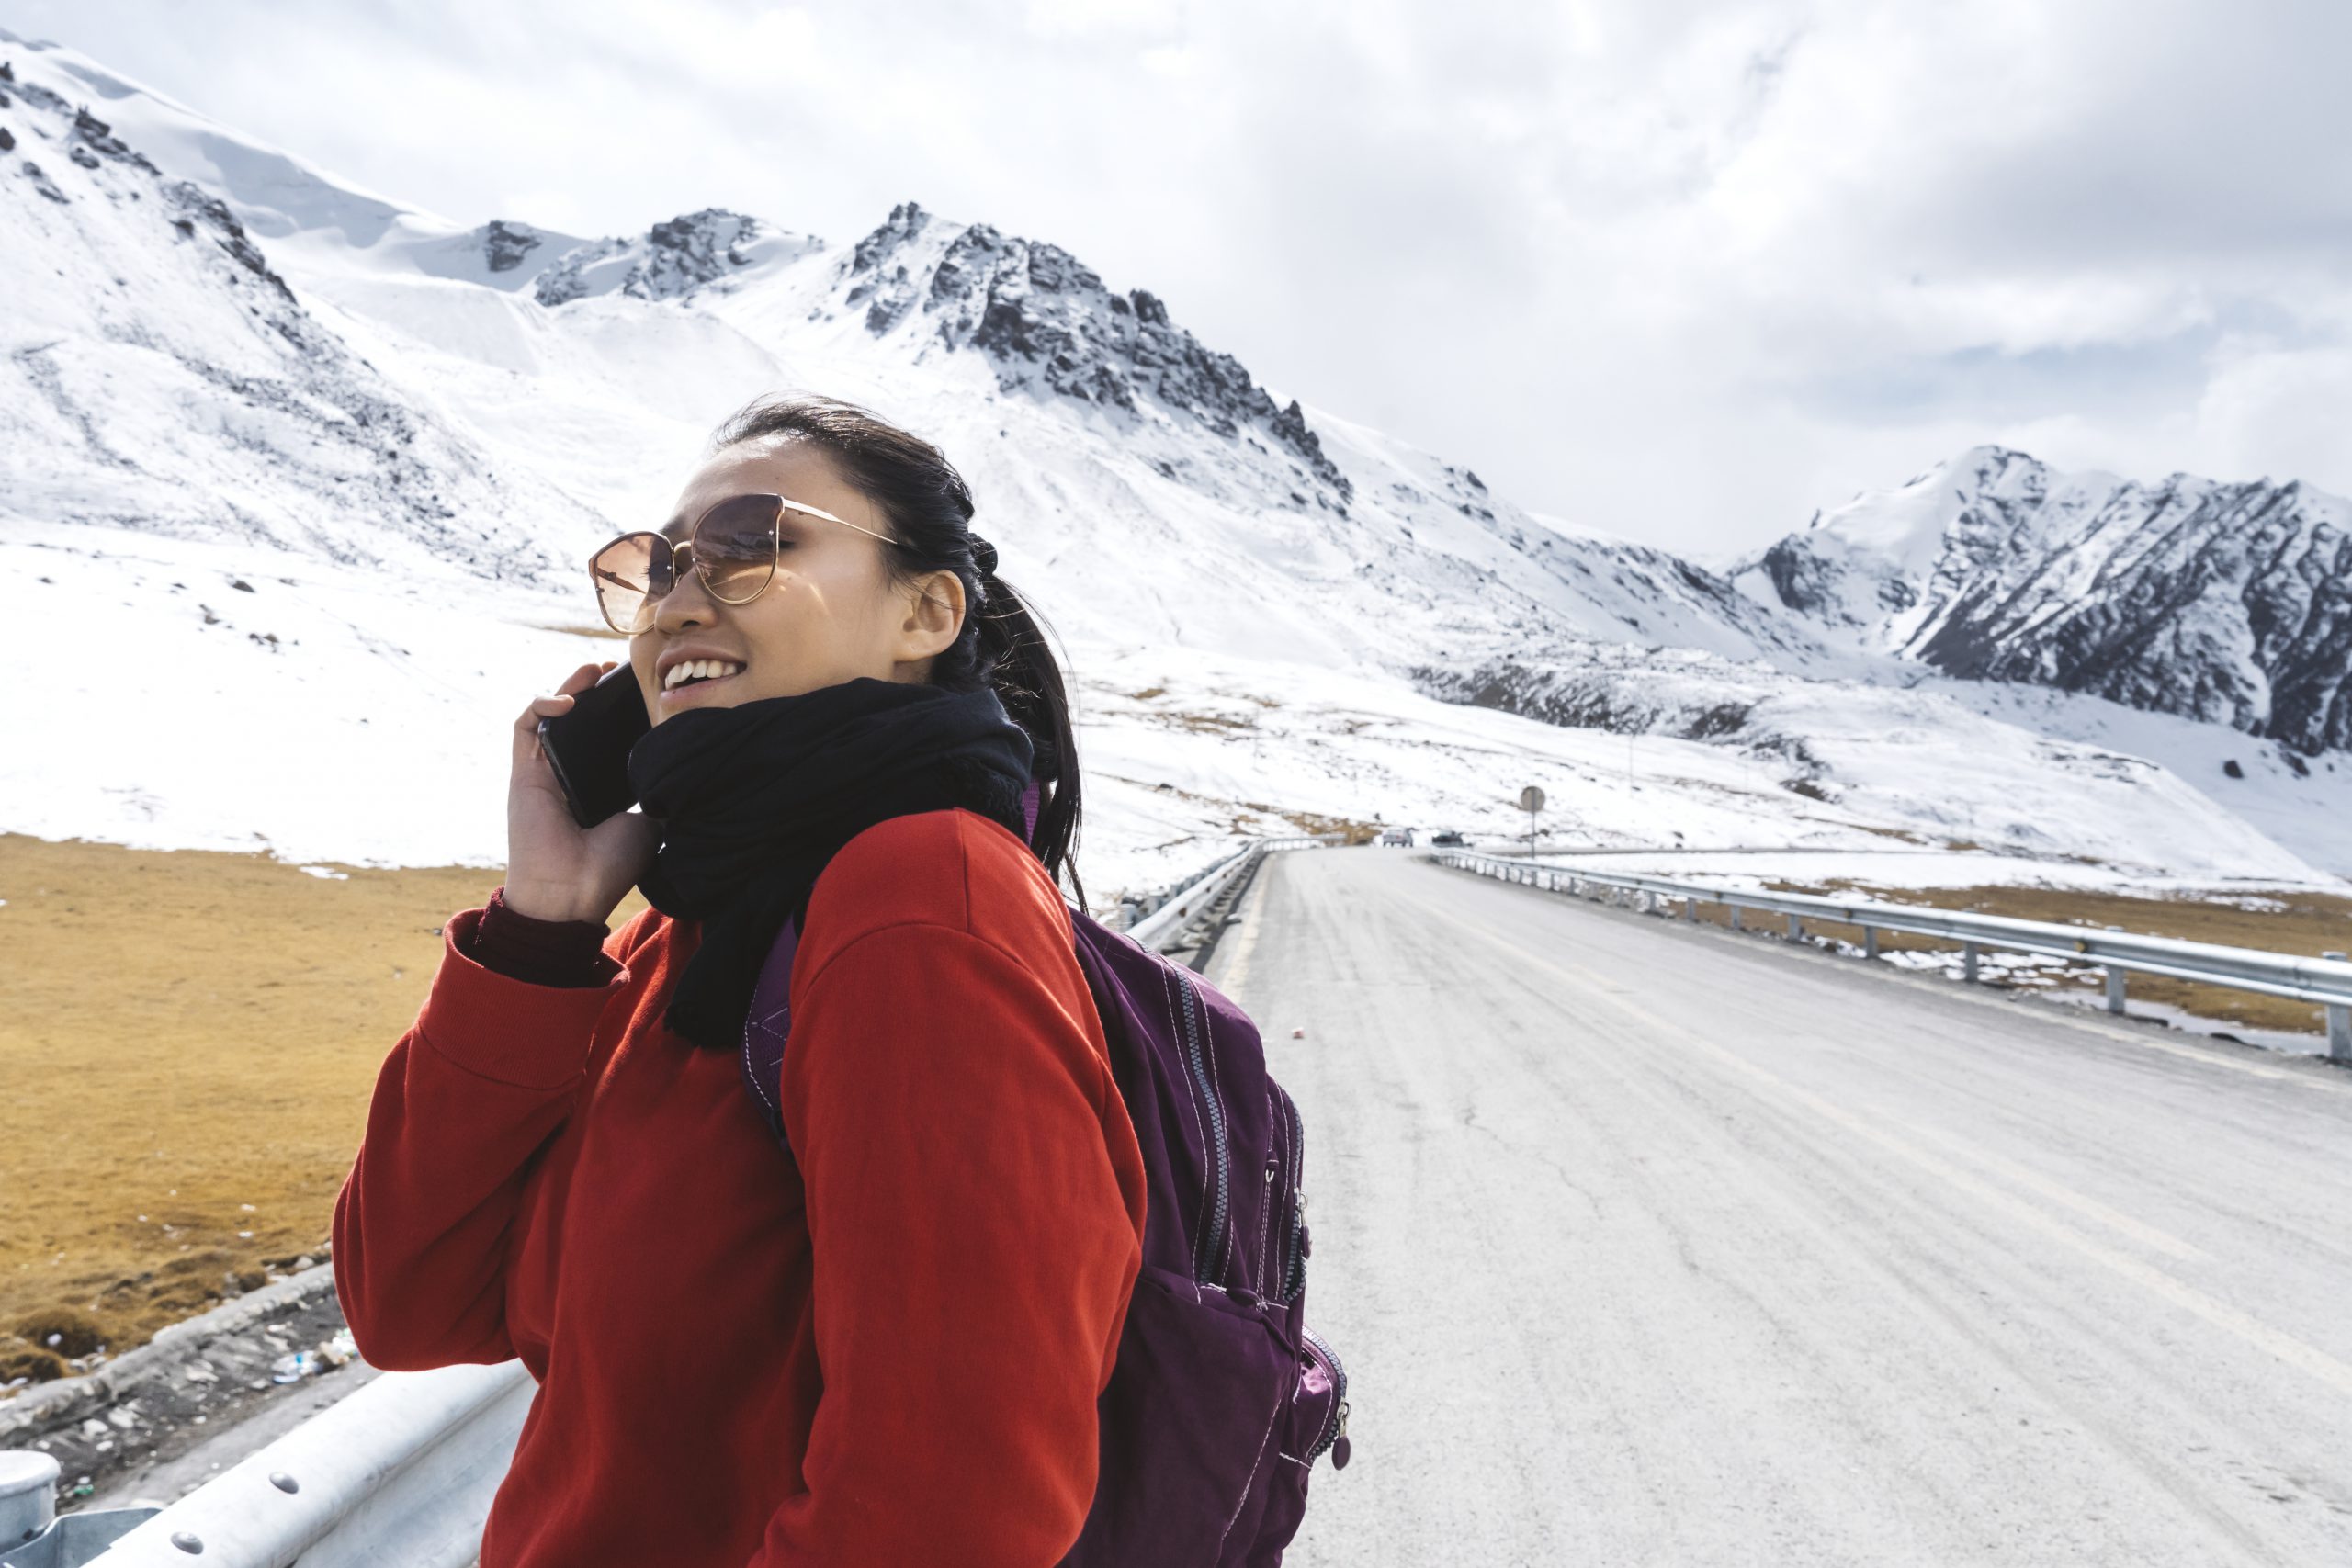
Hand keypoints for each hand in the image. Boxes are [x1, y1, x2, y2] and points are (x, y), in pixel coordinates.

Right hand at [504, 661, 658, 924]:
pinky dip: (541, 704)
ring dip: (568, 686)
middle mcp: (567, 775)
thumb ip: (660, 791)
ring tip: (594, 670)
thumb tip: (686, 765)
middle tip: (617, 670)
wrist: (572, 895)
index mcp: (596, 786)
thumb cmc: (610, 866)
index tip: (643, 690)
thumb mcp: (651, 822)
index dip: (618, 711)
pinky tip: (568, 700)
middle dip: (594, 690)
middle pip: (577, 720)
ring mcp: (543, 773)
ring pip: (549, 714)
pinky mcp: (522, 774)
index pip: (605, 738)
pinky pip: (523, 726)